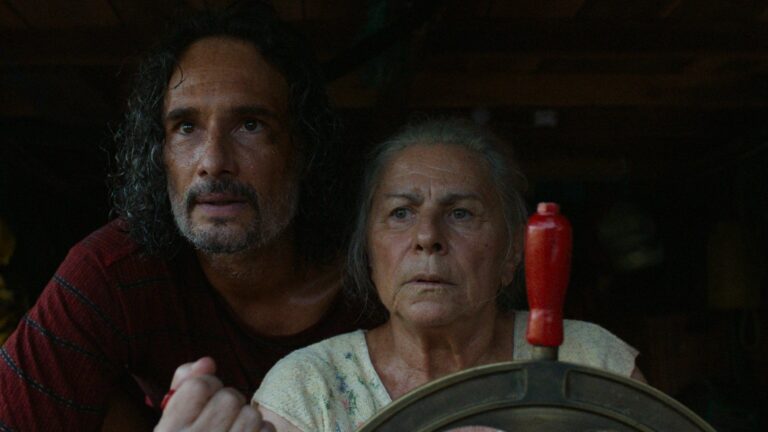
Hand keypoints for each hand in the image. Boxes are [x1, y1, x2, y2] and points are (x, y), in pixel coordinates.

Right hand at [154, 357, 275, 431]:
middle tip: (222, 420)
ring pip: (252, 414)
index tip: (206, 398)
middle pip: (229, 398)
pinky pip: (266, 431)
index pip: (199, 385)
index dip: (209, 385)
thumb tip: (208, 361)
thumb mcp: (170, 426)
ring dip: (248, 420)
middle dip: (230, 404)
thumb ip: (183, 389)